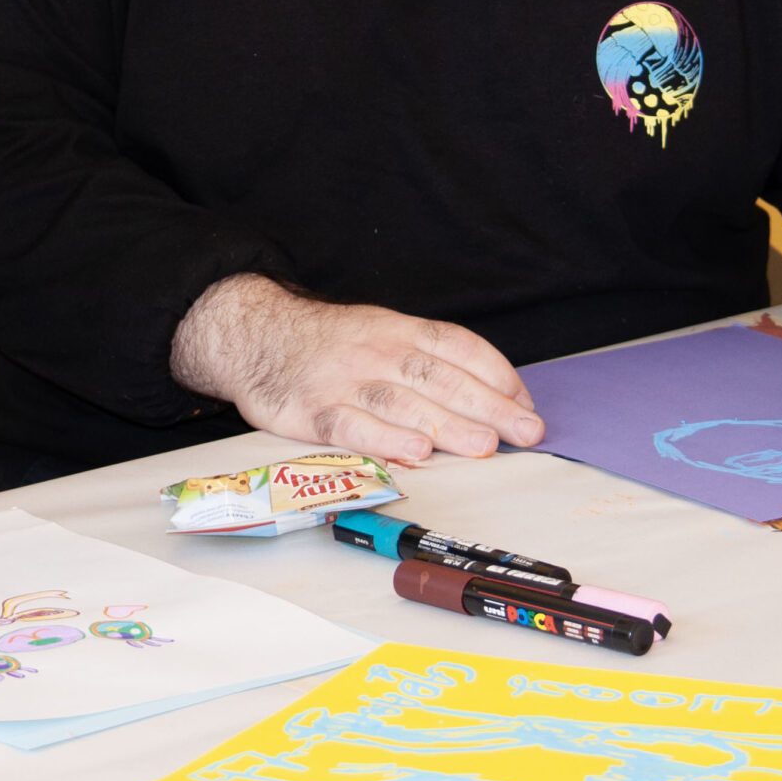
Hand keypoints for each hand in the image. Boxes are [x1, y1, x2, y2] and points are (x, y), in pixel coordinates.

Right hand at [172, 275, 543, 462]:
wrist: (255, 333)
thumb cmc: (329, 343)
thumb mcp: (380, 331)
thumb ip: (427, 359)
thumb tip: (489, 397)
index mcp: (399, 330)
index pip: (458, 347)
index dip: (497, 374)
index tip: (526, 403)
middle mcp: (378, 352)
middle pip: (441, 378)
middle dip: (489, 406)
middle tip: (526, 431)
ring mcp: (346, 381)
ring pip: (404, 402)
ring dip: (447, 424)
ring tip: (484, 445)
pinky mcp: (314, 411)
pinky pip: (353, 426)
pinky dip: (385, 438)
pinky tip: (414, 451)